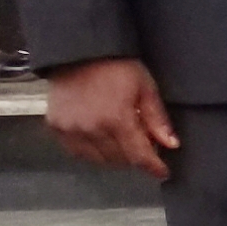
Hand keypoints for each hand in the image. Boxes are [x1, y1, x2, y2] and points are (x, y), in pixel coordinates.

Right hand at [45, 57, 177, 179]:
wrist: (79, 53)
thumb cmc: (118, 67)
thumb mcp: (146, 88)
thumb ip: (157, 120)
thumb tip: (171, 145)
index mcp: (116, 119)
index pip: (138, 156)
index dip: (152, 167)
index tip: (162, 172)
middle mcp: (90, 129)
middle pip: (119, 160)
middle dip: (135, 156)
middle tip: (143, 143)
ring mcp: (70, 130)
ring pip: (98, 159)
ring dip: (114, 155)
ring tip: (121, 137)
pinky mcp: (55, 127)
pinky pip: (77, 152)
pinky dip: (92, 150)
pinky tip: (101, 137)